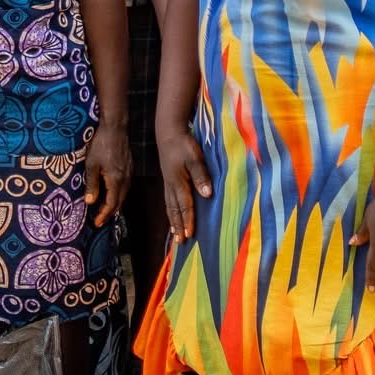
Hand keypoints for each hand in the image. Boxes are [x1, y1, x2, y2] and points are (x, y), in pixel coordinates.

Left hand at [83, 125, 129, 227]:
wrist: (115, 127)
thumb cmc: (100, 144)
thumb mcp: (91, 164)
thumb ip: (91, 184)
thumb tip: (90, 202)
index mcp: (116, 180)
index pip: (112, 204)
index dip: (104, 215)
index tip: (97, 223)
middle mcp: (125, 178)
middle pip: (120, 202)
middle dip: (110, 213)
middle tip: (100, 220)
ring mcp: (129, 172)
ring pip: (124, 194)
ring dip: (115, 204)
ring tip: (105, 210)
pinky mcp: (129, 166)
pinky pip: (126, 185)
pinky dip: (119, 194)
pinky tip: (112, 192)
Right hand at [157, 125, 211, 240]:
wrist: (168, 132)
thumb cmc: (184, 144)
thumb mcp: (195, 158)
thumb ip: (201, 176)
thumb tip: (207, 195)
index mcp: (178, 182)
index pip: (184, 205)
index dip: (188, 221)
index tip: (190, 235)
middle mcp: (171, 185)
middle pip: (174, 210)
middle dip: (178, 226)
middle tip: (180, 242)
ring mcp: (168, 182)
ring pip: (170, 206)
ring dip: (173, 221)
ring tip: (174, 234)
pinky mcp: (167, 178)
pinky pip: (168, 200)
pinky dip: (170, 211)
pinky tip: (172, 214)